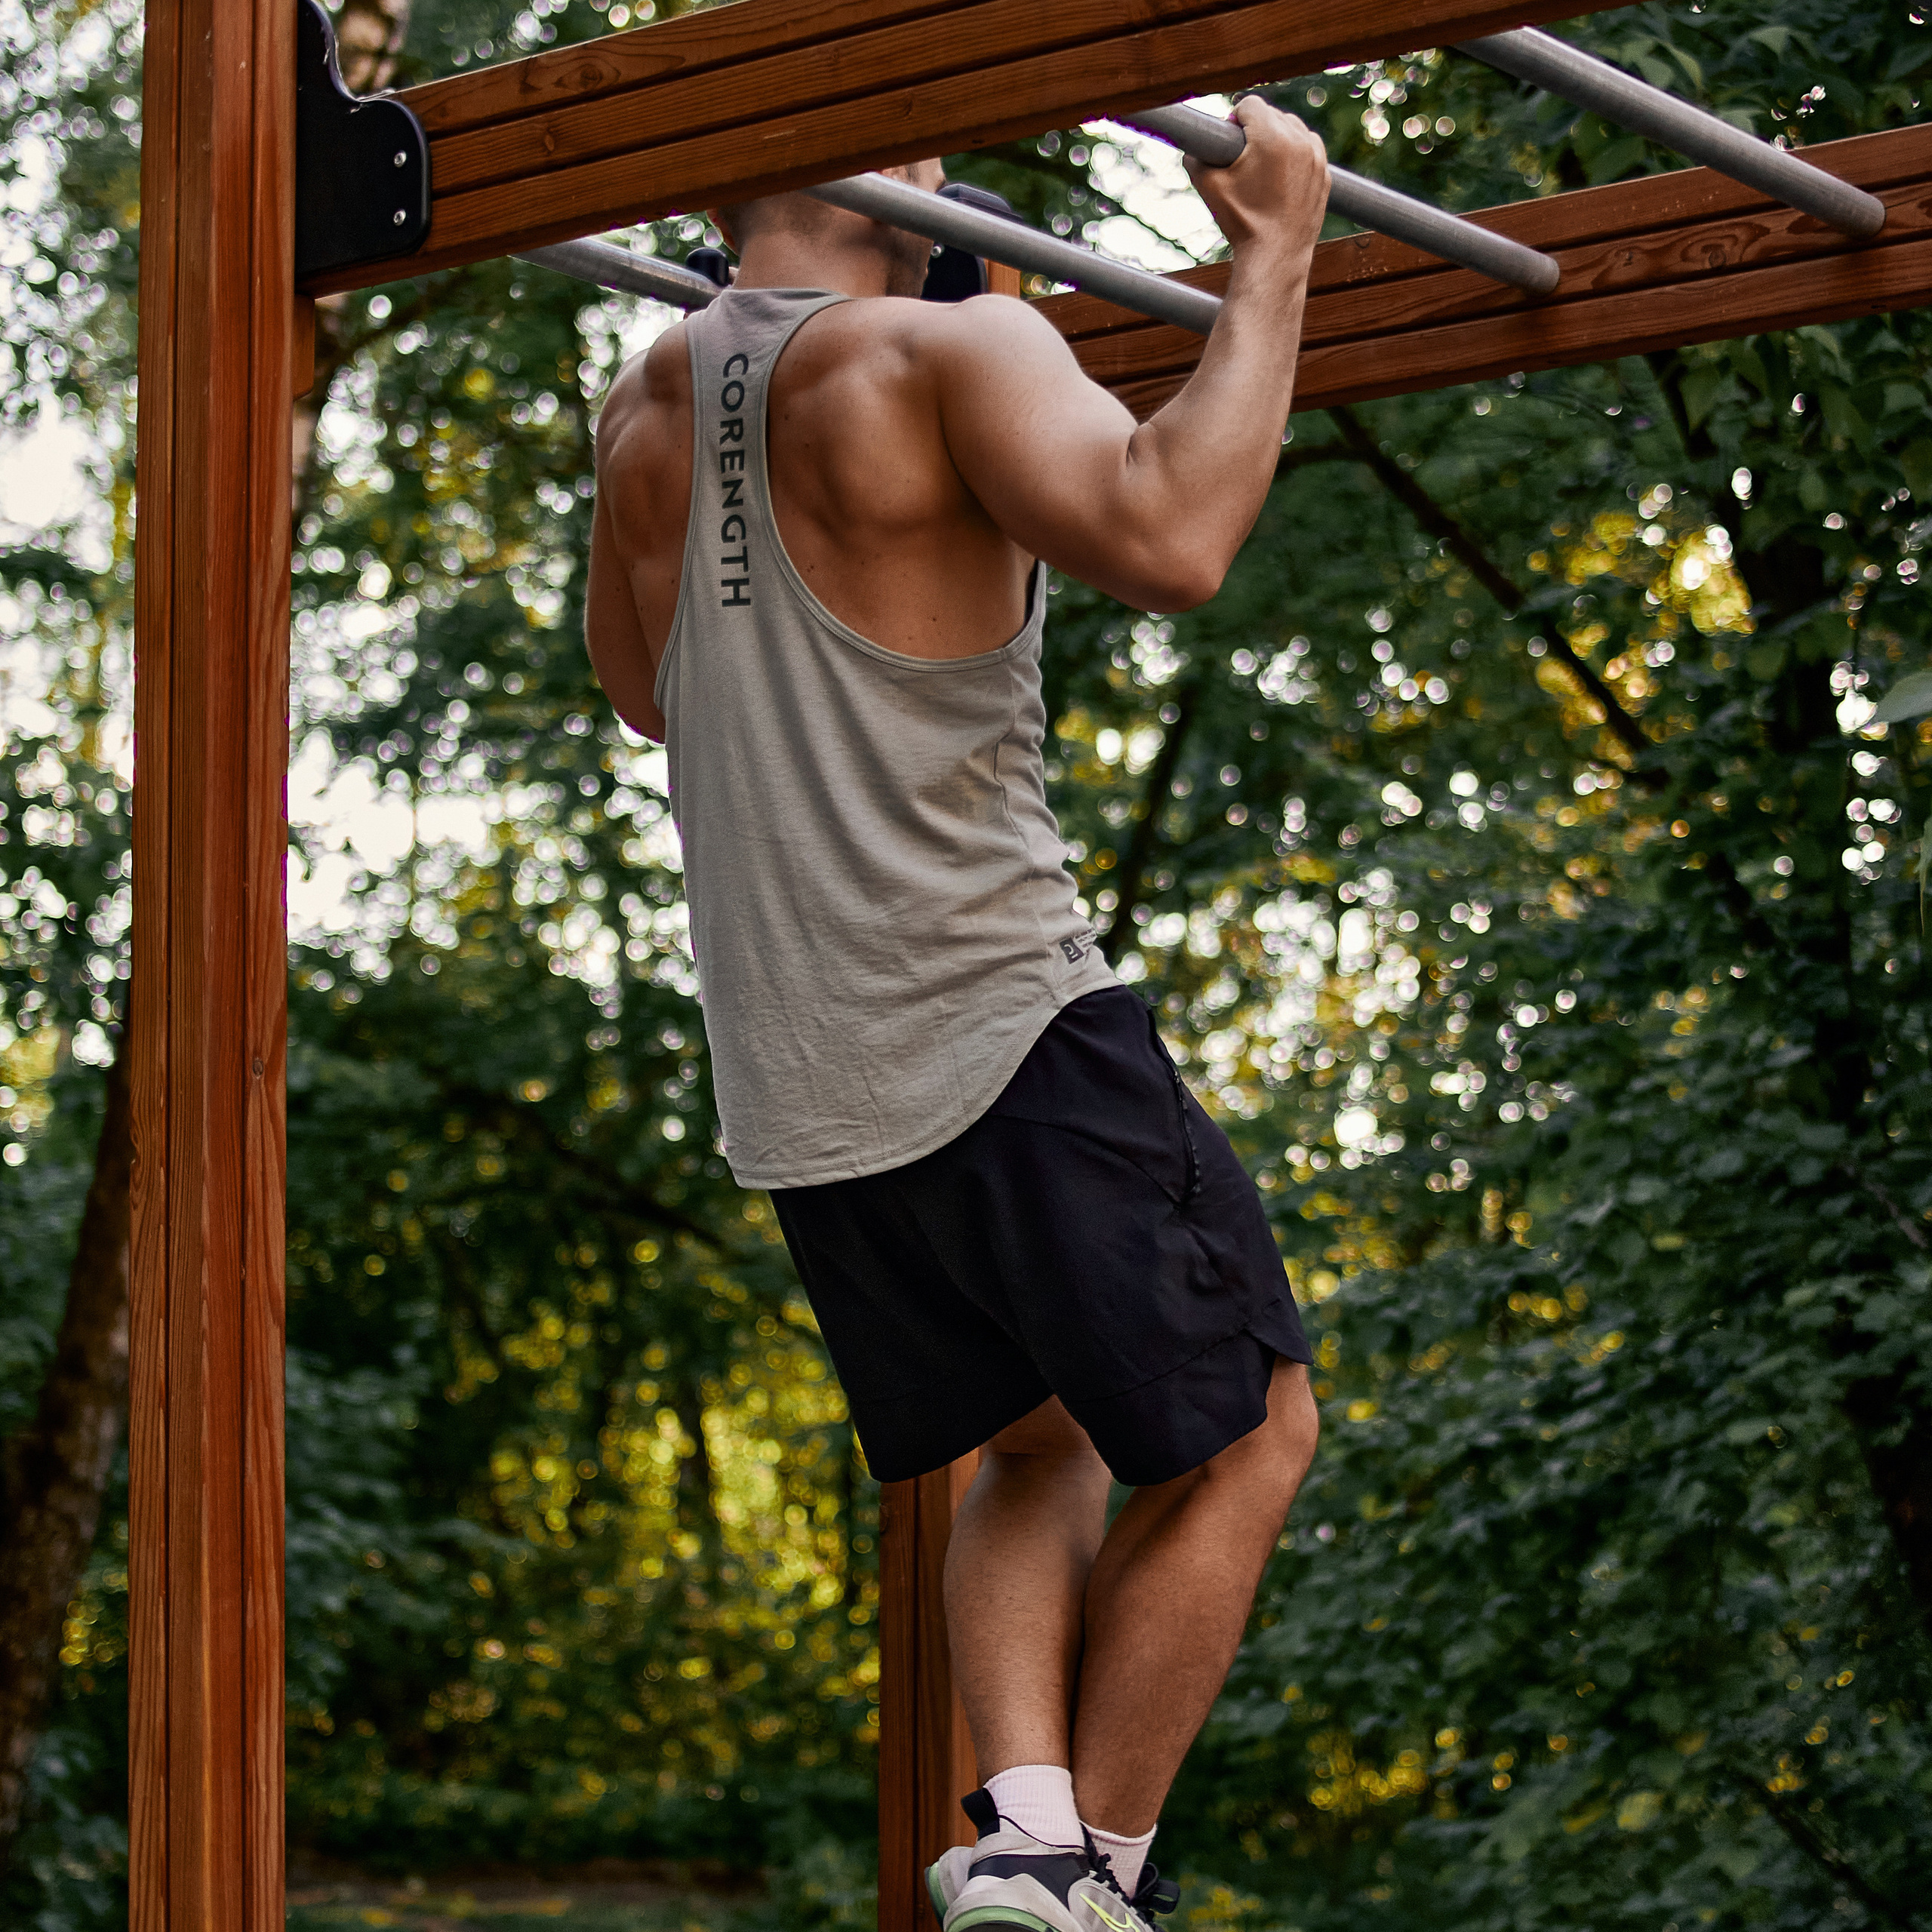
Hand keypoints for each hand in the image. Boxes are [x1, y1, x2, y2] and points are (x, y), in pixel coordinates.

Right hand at [1186, 96, 1329, 262]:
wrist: (1274, 257)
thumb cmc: (1241, 222)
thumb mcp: (1209, 186)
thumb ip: (1195, 157)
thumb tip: (1190, 145)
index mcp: (1272, 137)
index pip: (1250, 104)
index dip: (1234, 119)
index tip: (1229, 138)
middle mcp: (1300, 140)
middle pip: (1273, 113)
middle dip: (1256, 129)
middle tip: (1243, 156)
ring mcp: (1317, 157)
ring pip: (1294, 129)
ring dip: (1277, 138)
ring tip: (1262, 166)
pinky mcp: (1325, 174)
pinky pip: (1309, 149)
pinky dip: (1295, 155)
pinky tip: (1280, 176)